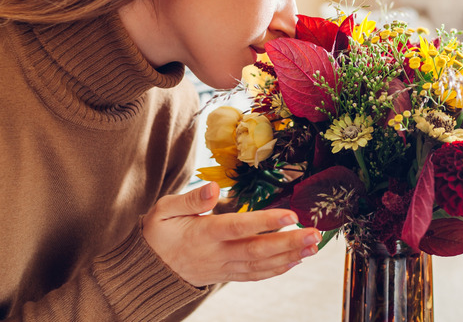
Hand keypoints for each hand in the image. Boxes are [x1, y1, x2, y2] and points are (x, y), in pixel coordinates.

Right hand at [142, 182, 320, 286]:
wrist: (149, 269)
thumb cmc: (158, 233)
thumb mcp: (163, 210)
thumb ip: (189, 199)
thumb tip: (213, 188)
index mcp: (202, 234)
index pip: (238, 228)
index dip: (265, 222)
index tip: (290, 215)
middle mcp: (216, 254)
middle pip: (256, 250)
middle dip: (288, 243)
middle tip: (314, 234)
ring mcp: (223, 268)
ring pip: (260, 265)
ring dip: (289, 256)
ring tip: (313, 246)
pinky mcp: (227, 275)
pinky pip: (255, 275)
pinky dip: (277, 270)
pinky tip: (296, 260)